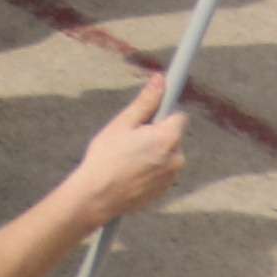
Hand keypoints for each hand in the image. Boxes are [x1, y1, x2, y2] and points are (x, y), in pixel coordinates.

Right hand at [62, 76, 189, 228]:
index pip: (178, 116)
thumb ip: (145, 102)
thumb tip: (160, 79)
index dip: (160, 116)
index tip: (145, 120)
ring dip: (153, 153)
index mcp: (168, 138)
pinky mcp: (166, 190)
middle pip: (172, 137)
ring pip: (167, 155)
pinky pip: (162, 171)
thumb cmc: (106, 157)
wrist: (98, 196)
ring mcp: (173, 176)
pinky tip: (130, 173)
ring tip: (127, 159)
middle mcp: (177, 157)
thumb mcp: (122, 124)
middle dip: (155, 135)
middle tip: (129, 141)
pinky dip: (150, 169)